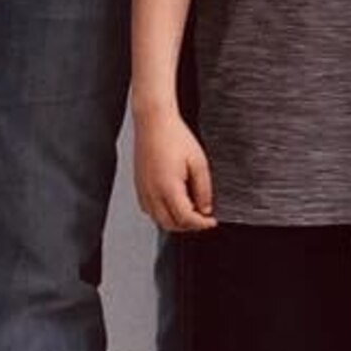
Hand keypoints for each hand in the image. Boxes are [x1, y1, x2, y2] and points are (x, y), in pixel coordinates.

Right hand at [133, 109, 216, 232]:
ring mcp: (143, 191)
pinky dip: (162, 213)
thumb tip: (205, 208)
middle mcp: (152, 194)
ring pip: (158, 220)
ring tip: (191, 211)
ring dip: (175, 221)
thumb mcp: (199, 162)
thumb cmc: (175, 137)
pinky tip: (173, 203)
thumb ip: (203, 188)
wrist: (154, 124)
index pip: (185, 219)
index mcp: (168, 188)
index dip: (201, 224)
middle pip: (170, 224)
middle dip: (188, 226)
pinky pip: (149, 210)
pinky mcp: (139, 187)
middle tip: (203, 219)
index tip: (211, 222)